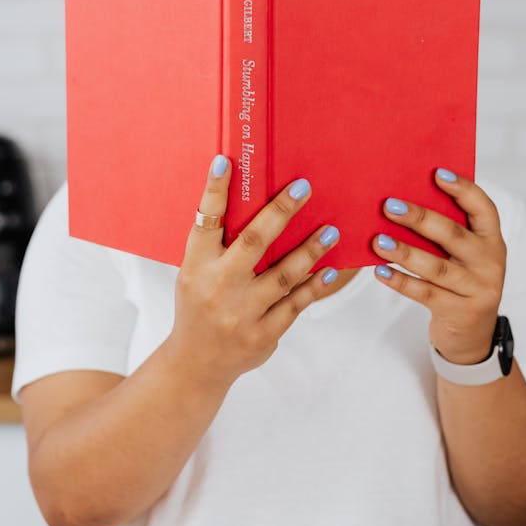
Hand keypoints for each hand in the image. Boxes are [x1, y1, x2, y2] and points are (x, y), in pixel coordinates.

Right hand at [167, 155, 339, 387]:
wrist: (196, 364)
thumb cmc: (198, 307)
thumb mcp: (194, 275)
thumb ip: (217, 246)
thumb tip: (249, 201)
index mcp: (196, 267)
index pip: (206, 222)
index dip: (215, 191)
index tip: (227, 161)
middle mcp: (217, 287)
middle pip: (253, 242)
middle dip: (280, 211)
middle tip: (303, 186)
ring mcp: (241, 313)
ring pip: (283, 274)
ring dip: (310, 249)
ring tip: (331, 229)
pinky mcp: (262, 334)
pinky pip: (295, 304)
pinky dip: (314, 286)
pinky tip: (329, 270)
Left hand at [371, 169, 505, 364]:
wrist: (472, 334)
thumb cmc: (459, 280)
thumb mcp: (464, 255)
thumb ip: (446, 231)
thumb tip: (403, 201)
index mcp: (491, 240)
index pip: (483, 208)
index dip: (463, 189)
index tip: (437, 173)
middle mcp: (490, 262)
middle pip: (453, 235)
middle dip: (420, 218)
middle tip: (389, 206)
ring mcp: (477, 289)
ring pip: (436, 267)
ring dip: (405, 252)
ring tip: (378, 241)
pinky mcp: (459, 311)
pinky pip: (425, 293)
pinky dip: (401, 282)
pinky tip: (380, 271)